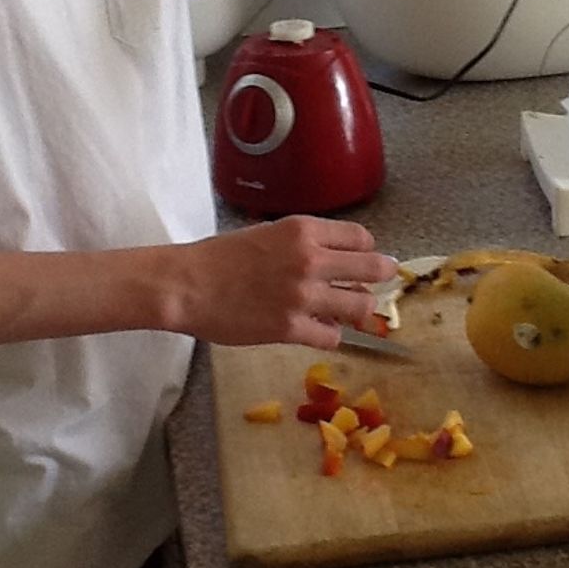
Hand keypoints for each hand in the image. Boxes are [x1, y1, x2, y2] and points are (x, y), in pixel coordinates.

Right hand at [167, 215, 396, 349]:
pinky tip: (317, 330)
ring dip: (358, 309)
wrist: (187, 285)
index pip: (361, 238)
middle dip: (381, 275)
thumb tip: (336, 260)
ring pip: (361, 306)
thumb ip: (304, 243)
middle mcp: (311, 260)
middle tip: (377, 281)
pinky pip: (332, 336)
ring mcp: (303, 296)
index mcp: (304, 231)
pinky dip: (329, 334)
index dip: (366, 249)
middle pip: (373, 268)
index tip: (362, 258)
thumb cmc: (221, 256)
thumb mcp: (269, 233)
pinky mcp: (291, 329)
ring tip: (346, 310)